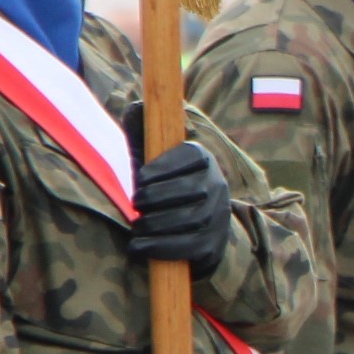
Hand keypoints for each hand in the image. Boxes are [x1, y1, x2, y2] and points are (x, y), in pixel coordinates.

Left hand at [128, 140, 233, 264]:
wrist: (187, 227)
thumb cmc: (160, 184)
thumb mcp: (150, 157)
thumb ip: (142, 132)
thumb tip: (136, 106)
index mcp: (202, 159)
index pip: (189, 157)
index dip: (163, 168)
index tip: (140, 179)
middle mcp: (217, 185)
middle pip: (191, 190)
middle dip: (157, 198)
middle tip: (135, 204)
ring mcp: (218, 216)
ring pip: (190, 219)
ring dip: (157, 224)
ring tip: (137, 226)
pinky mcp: (212, 245)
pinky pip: (190, 247)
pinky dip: (160, 247)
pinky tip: (138, 246)